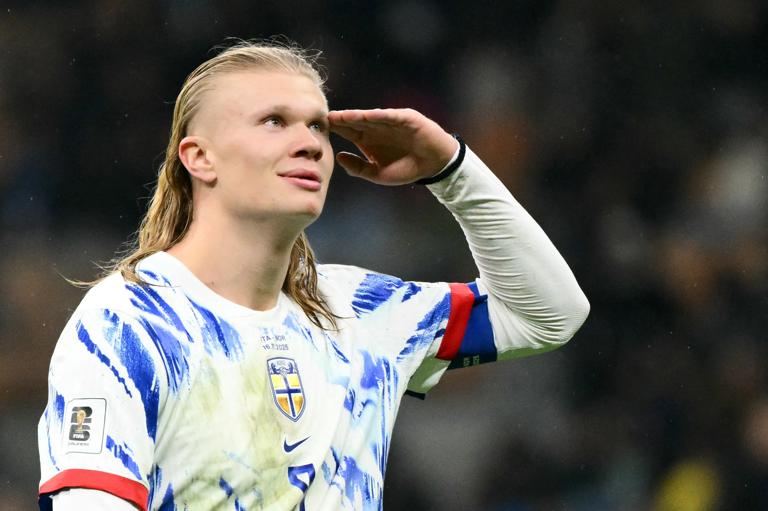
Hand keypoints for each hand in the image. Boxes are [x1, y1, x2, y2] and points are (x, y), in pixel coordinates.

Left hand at [328, 108, 458, 184]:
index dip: (336, 130)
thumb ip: (358, 168)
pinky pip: (390, 116)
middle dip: (341, 120)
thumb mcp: (378, 174)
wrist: (433, 165)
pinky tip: (365, 116)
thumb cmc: (406, 168)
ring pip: (370, 117)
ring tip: (340, 116)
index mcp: (368, 140)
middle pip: (355, 122)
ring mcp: (390, 122)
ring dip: (355, 116)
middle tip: (323, 118)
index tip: (320, 129)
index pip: (348, 132)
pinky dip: (379, 116)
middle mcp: (377, 128)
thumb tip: (338, 157)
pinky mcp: (406, 119)